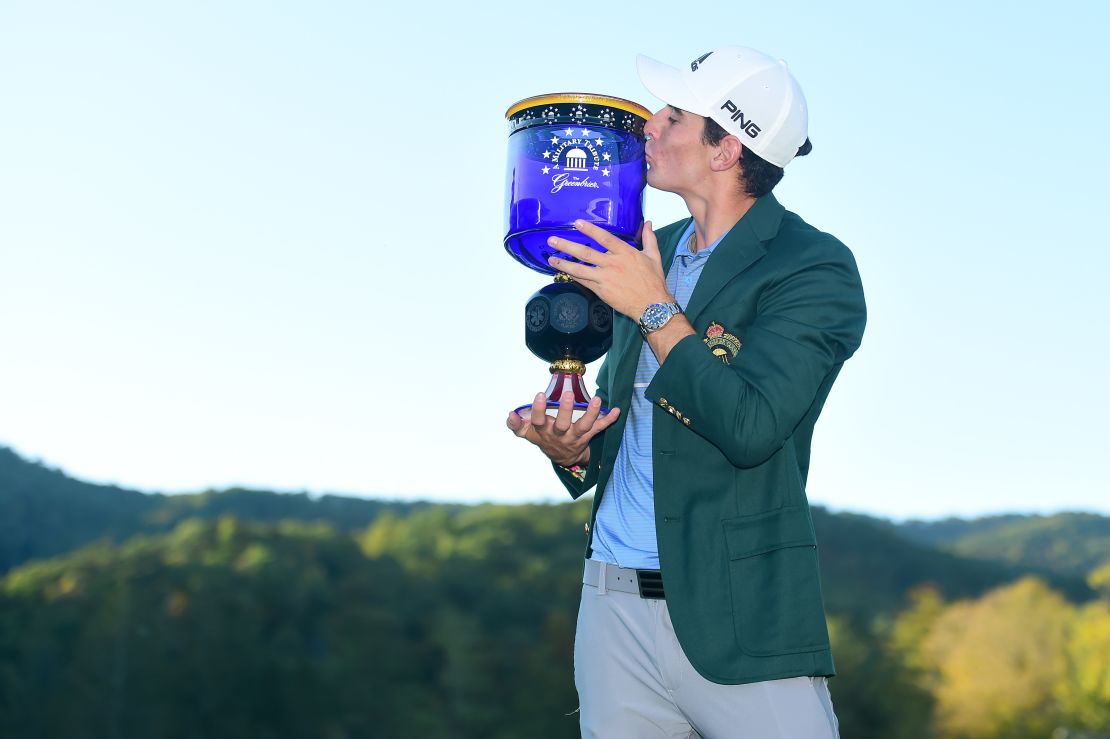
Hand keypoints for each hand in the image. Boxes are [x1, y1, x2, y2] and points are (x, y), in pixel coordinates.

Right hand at [506, 391, 620, 467]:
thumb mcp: (528, 433)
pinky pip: (599, 428)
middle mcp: (560, 435)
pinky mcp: (588, 437)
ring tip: (597, 399)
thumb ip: (517, 425)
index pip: (539, 421)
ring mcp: (575, 437)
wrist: (562, 457)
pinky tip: (617, 410)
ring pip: (584, 426)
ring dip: (591, 414)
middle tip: (569, 395)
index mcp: (544, 431)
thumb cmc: (543, 437)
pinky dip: (609, 420)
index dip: (538, 409)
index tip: (539, 394)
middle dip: (566, 410)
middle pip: (563, 424)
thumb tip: (510, 414)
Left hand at [546, 220, 671, 319]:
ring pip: (580, 269)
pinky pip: (584, 282)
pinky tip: (564, 273)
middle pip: (586, 253)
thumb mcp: (653, 256)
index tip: (577, 223)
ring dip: (563, 264)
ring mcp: (605, 278)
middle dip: (567, 246)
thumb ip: (649, 238)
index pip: (605, 238)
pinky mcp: (601, 291)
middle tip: (552, 240)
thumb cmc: (653, 281)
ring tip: (551, 258)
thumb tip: (648, 222)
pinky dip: (573, 277)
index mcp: (625, 253)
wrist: (651, 305)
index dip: (590, 230)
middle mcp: (613, 264)